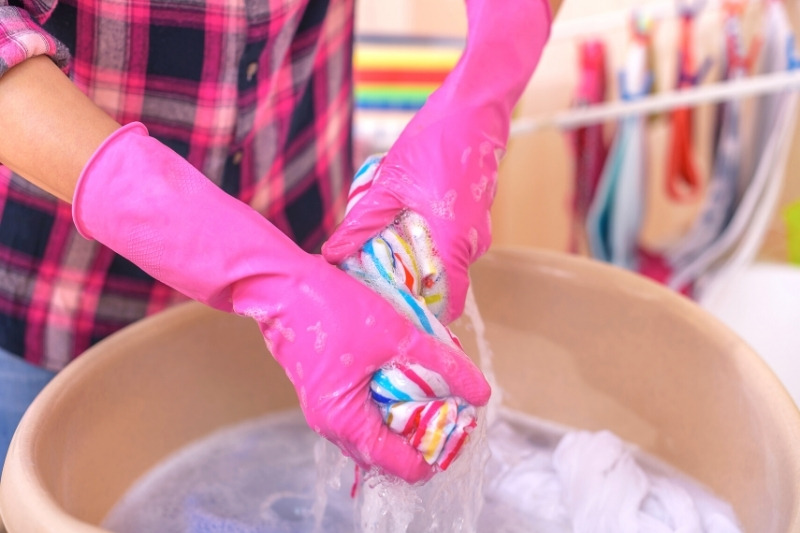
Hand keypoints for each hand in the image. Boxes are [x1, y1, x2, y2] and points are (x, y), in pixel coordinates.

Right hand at [71, 123, 490, 481]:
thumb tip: (475, 393)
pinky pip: (368, 404)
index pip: (397, 458)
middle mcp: (333, 417)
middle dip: (428, 433)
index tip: (464, 430)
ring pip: (380, 426)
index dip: (437, 450)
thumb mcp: (391, 329)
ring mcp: (327, 401)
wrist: (270, 275)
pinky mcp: (326, 381)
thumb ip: (434, 364)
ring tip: (443, 393)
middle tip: (460, 413)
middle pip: (389, 448)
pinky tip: (414, 379)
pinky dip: (394, 397)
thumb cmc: (322, 299)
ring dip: (412, 412)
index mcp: (344, 411)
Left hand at [323, 0, 552, 322]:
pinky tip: (404, 217)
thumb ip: (362, 224)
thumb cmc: (434, 144)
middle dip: (409, 282)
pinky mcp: (474, 215)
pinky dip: (426, 238)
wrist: (473, 110)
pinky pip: (449, 240)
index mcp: (454, 241)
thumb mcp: (389, 186)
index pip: (450, 301)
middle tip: (374, 274)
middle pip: (441, 282)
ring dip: (415, 256)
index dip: (424, 314)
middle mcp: (472, 242)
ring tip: (383, 239)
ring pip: (444, 259)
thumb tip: (332, 254)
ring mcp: (477, 228)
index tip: (395, 314)